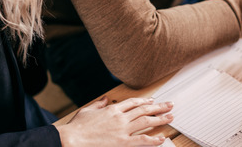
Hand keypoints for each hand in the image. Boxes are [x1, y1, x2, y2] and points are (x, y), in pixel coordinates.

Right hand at [58, 97, 172, 146]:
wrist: (71, 139)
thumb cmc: (77, 127)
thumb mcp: (87, 111)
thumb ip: (99, 104)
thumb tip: (106, 98)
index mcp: (112, 109)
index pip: (133, 103)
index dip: (145, 101)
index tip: (153, 100)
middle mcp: (120, 117)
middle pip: (144, 109)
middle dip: (159, 107)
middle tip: (169, 105)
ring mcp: (122, 130)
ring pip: (146, 121)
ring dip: (160, 119)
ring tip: (170, 117)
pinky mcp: (122, 142)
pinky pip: (142, 140)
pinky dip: (153, 139)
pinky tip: (162, 138)